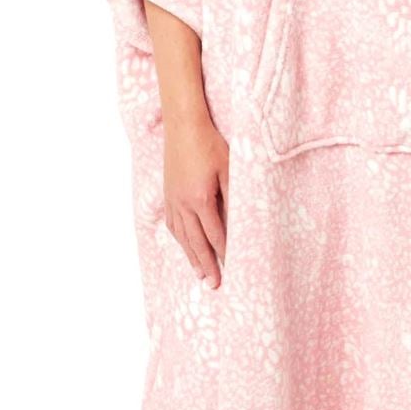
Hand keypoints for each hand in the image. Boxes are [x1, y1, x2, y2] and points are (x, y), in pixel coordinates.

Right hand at [162, 105, 228, 287]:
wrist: (183, 124)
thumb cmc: (210, 143)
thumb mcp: (229, 168)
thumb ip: (234, 195)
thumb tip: (242, 220)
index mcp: (201, 199)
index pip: (215, 235)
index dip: (224, 254)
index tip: (232, 270)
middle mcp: (184, 204)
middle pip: (196, 242)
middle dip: (206, 265)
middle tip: (214, 285)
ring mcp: (173, 200)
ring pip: (183, 236)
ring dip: (192, 257)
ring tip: (200, 274)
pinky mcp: (168, 193)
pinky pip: (173, 223)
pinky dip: (180, 239)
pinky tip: (185, 245)